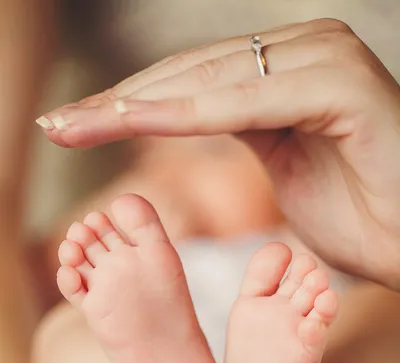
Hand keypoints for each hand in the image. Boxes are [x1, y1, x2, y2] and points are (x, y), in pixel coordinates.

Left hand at [38, 18, 399, 288]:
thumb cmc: (361, 219)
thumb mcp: (288, 167)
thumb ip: (252, 130)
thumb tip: (206, 115)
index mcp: (292, 71)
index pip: (195, 81)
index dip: (133, 103)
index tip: (77, 127)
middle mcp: (307, 52)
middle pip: (191, 73)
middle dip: (119, 101)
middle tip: (60, 125)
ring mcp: (325, 61)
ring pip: (209, 80)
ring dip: (137, 105)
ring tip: (77, 127)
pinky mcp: (340, 86)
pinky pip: (244, 101)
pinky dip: (185, 112)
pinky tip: (131, 121)